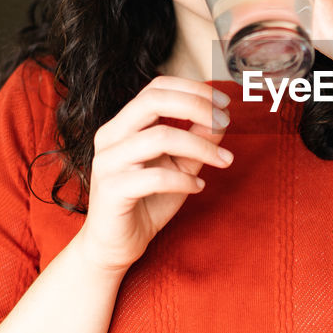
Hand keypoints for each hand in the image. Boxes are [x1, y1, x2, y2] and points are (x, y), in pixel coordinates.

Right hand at [78, 76, 232, 270]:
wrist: (116, 244)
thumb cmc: (147, 201)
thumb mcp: (180, 166)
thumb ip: (198, 141)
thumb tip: (221, 119)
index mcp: (124, 124)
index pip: (157, 88)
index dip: (193, 89)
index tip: (224, 102)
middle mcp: (110, 136)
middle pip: (153, 100)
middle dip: (196, 105)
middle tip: (224, 121)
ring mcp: (107, 162)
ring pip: (159, 136)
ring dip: (200, 146)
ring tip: (223, 161)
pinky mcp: (111, 190)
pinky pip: (155, 177)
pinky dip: (184, 180)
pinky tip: (199, 188)